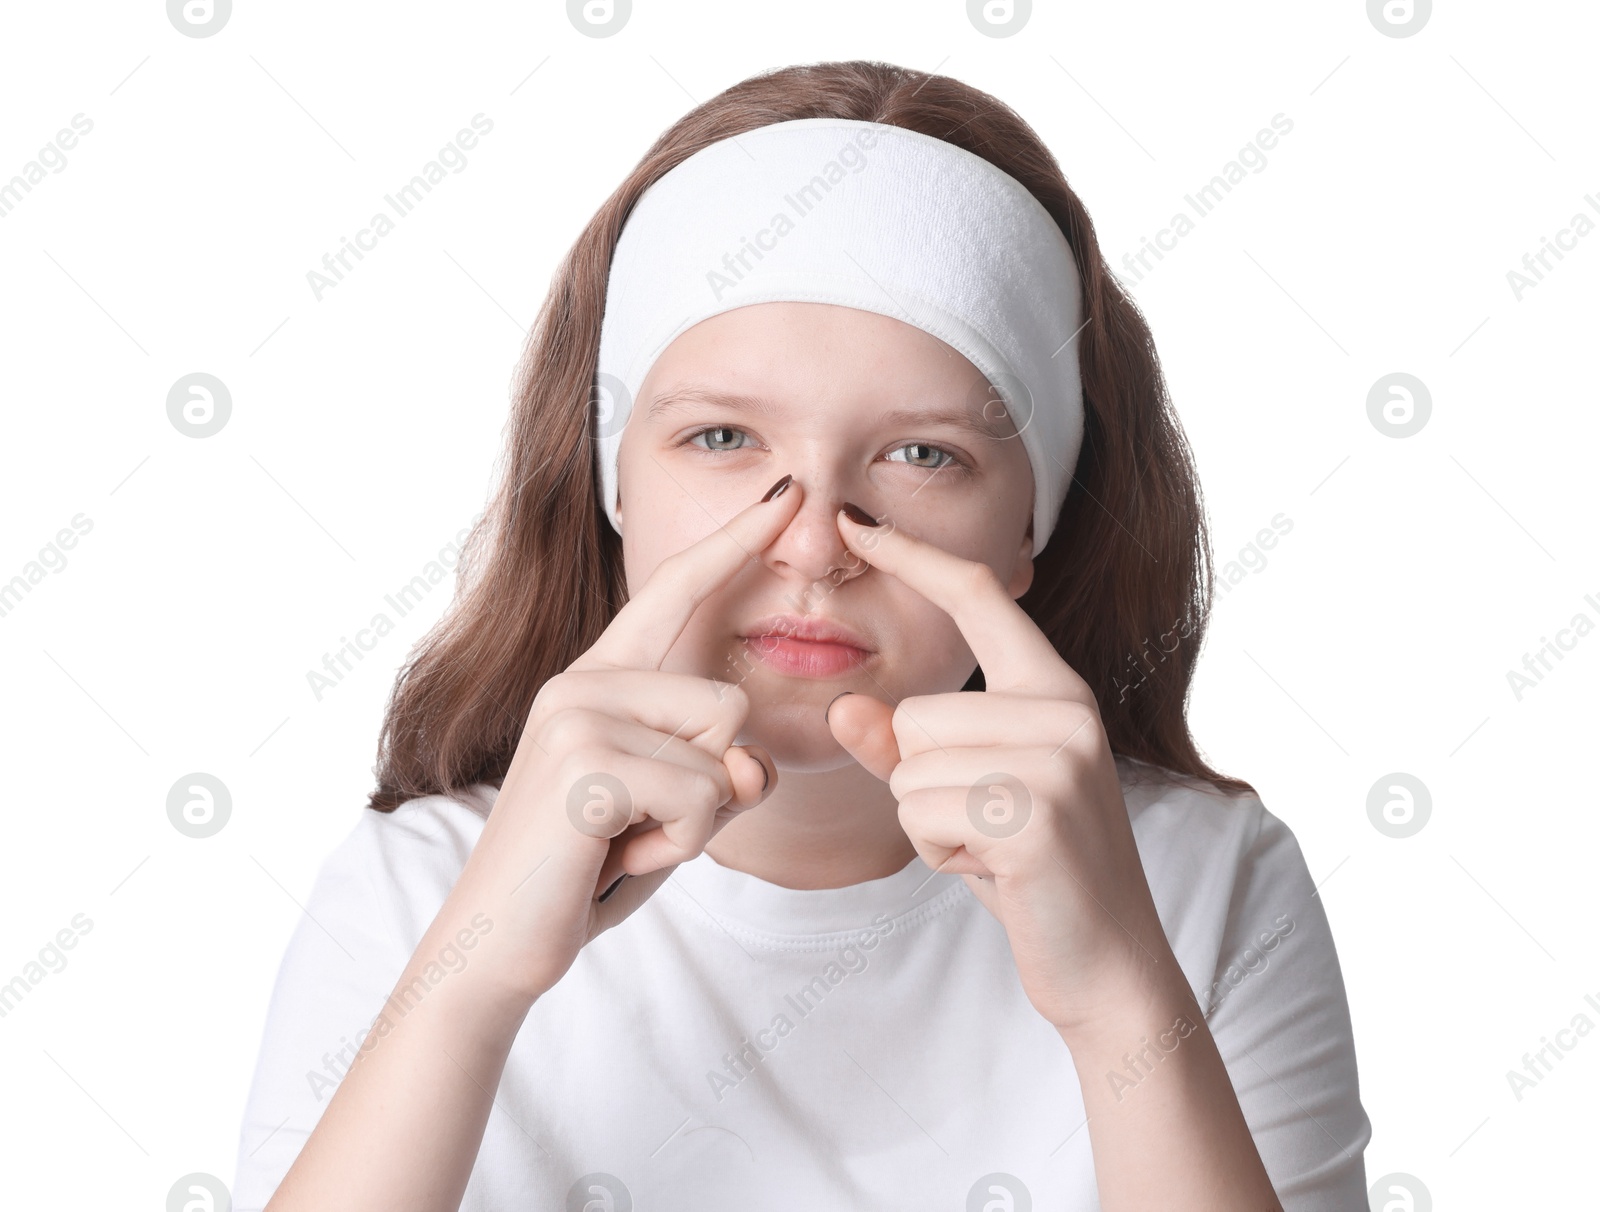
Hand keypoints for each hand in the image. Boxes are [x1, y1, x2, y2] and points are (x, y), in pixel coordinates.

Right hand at [448, 477, 804, 1006]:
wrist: (499, 942)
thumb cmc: (587, 868)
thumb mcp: (668, 806)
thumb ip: (718, 770)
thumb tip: (749, 765)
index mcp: (599, 679)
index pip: (674, 594)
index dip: (733, 544)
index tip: (784, 496)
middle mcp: (584, 681)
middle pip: (730, 705)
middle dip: (712, 787)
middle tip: (638, 826)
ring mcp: (580, 715)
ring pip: (723, 754)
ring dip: (695, 823)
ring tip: (624, 840)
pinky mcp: (586, 763)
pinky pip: (702, 798)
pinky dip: (679, 846)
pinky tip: (614, 857)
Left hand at [826, 509, 1176, 1033]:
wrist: (1108, 960)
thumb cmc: (1031, 871)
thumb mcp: (966, 797)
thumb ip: (903, 748)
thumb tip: (846, 706)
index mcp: (1054, 689)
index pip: (979, 597)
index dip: (913, 555)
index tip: (855, 519)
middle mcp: (1065, 709)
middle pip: (915, 713)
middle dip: (921, 782)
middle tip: (982, 826)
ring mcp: (1058, 758)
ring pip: (910, 765)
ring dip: (928, 823)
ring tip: (990, 847)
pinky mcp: (1035, 813)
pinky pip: (922, 812)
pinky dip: (938, 852)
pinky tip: (994, 871)